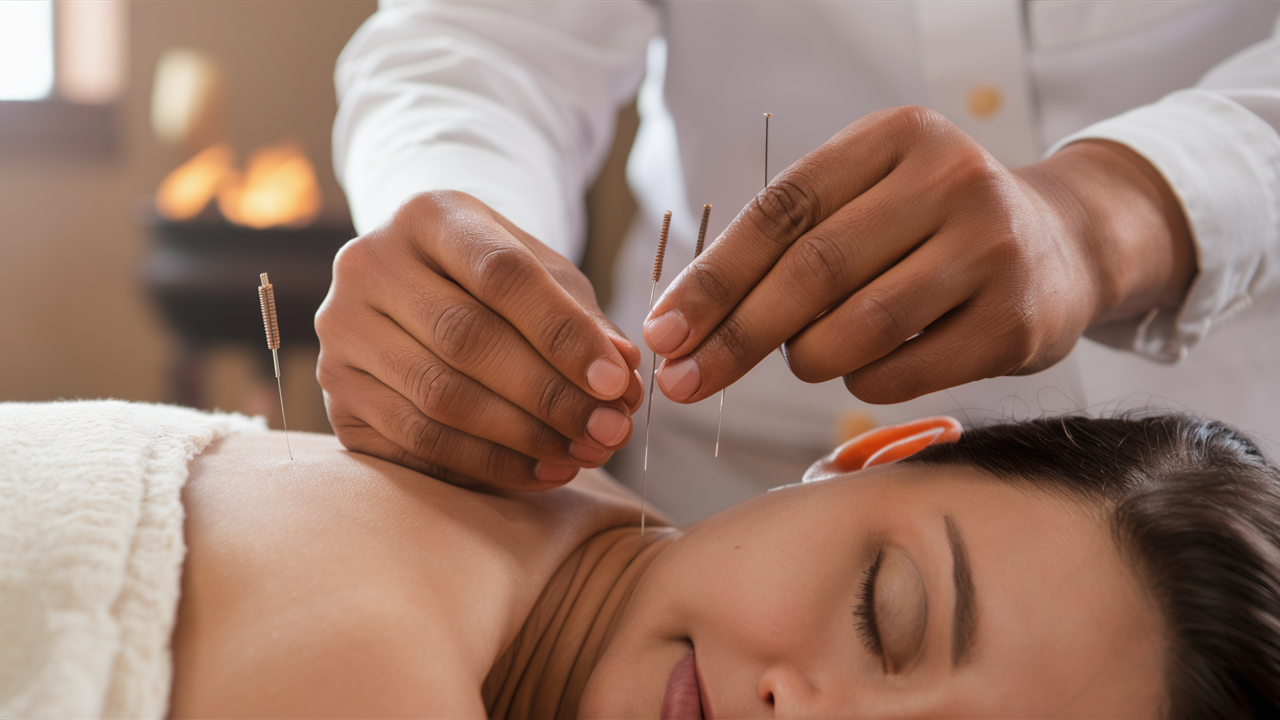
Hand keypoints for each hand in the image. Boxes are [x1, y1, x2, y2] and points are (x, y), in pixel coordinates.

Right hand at [316, 190, 642, 489]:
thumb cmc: (498, 283)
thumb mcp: (547, 279)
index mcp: (428, 215)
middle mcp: (369, 264)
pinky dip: (488, 464)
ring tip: (584, 454)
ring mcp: (342, 330)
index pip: (501, 273)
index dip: (563, 332)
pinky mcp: (337, 392)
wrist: (420, 290)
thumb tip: (623, 373)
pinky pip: (419, 439)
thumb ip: (585, 321)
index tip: (617, 380)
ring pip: (440, 396)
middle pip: (466, 338)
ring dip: (524, 436)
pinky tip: (541, 471)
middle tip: (609, 431)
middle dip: (550, 394)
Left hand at [643, 106, 1193, 403]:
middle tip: (684, 381)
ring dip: (805, 360)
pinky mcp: (1017, 320)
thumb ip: (790, 244)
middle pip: (813, 270)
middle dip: (736, 336)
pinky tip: (861, 371)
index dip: (713, 277)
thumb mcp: (869, 201)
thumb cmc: (932, 228)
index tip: (663, 331)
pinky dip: (860, 384)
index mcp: (896, 137)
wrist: (1065, 244)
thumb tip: (686, 322)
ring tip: (804, 359)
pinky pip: (902, 371)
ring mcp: (991, 248)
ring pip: (856, 327)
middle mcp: (950, 179)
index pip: (780, 210)